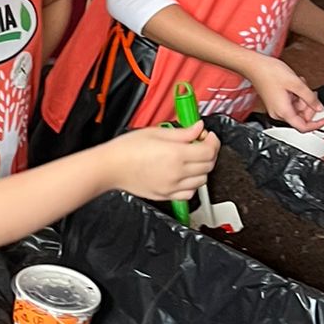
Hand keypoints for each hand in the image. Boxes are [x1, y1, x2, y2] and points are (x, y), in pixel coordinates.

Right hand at [98, 122, 218, 203]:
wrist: (110, 167)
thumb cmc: (127, 149)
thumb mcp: (156, 132)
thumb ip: (182, 132)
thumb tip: (198, 128)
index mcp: (176, 154)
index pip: (209, 151)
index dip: (213, 141)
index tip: (208, 136)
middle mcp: (177, 173)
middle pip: (208, 165)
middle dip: (209, 153)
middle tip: (200, 144)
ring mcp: (172, 186)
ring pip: (202, 180)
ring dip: (202, 169)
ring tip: (192, 159)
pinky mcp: (166, 195)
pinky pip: (189, 193)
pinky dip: (192, 184)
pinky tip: (184, 175)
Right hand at [247, 57, 322, 129]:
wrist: (254, 66)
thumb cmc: (269, 72)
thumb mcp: (296, 83)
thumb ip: (310, 98)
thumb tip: (319, 108)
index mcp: (283, 112)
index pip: (303, 127)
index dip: (317, 124)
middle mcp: (278, 113)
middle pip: (300, 118)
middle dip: (309, 106)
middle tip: (311, 94)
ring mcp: (276, 108)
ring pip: (296, 110)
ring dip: (302, 99)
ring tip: (300, 85)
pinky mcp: (275, 103)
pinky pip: (290, 105)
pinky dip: (296, 97)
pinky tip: (295, 86)